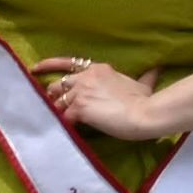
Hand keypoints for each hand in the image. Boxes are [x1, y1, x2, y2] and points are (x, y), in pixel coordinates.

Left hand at [32, 52, 184, 147]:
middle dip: (54, 95)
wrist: (145, 113)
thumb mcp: (144, 83)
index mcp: (98, 69)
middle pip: (58, 85)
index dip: (48, 65)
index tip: (35, 68)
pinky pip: (62, 117)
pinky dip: (62, 123)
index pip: (67, 63)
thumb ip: (146, 75)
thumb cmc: (145, 100)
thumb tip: (157, 68)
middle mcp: (86, 77)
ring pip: (57, 102)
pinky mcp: (79, 108)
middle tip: (53, 105)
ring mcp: (81, 92)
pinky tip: (65, 129)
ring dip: (57, 111)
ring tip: (57, 120)